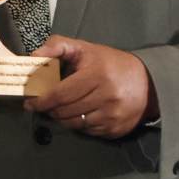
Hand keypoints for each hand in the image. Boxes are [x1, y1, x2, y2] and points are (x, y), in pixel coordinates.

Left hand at [26, 35, 157, 137]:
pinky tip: (77, 113)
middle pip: (65, 110)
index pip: (61, 94)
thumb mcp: (85, 48)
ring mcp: (113, 115)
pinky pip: (87, 131)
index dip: (42, 100)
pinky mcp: (116, 129)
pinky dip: (77, 124)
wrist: (148, 82)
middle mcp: (107, 97)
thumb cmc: (110, 64)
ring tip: (58, 108)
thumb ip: (57, 46)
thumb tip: (33, 56)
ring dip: (61, 118)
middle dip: (49, 109)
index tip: (30, 101)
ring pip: (74, 124)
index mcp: (97, 75)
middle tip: (41, 105)